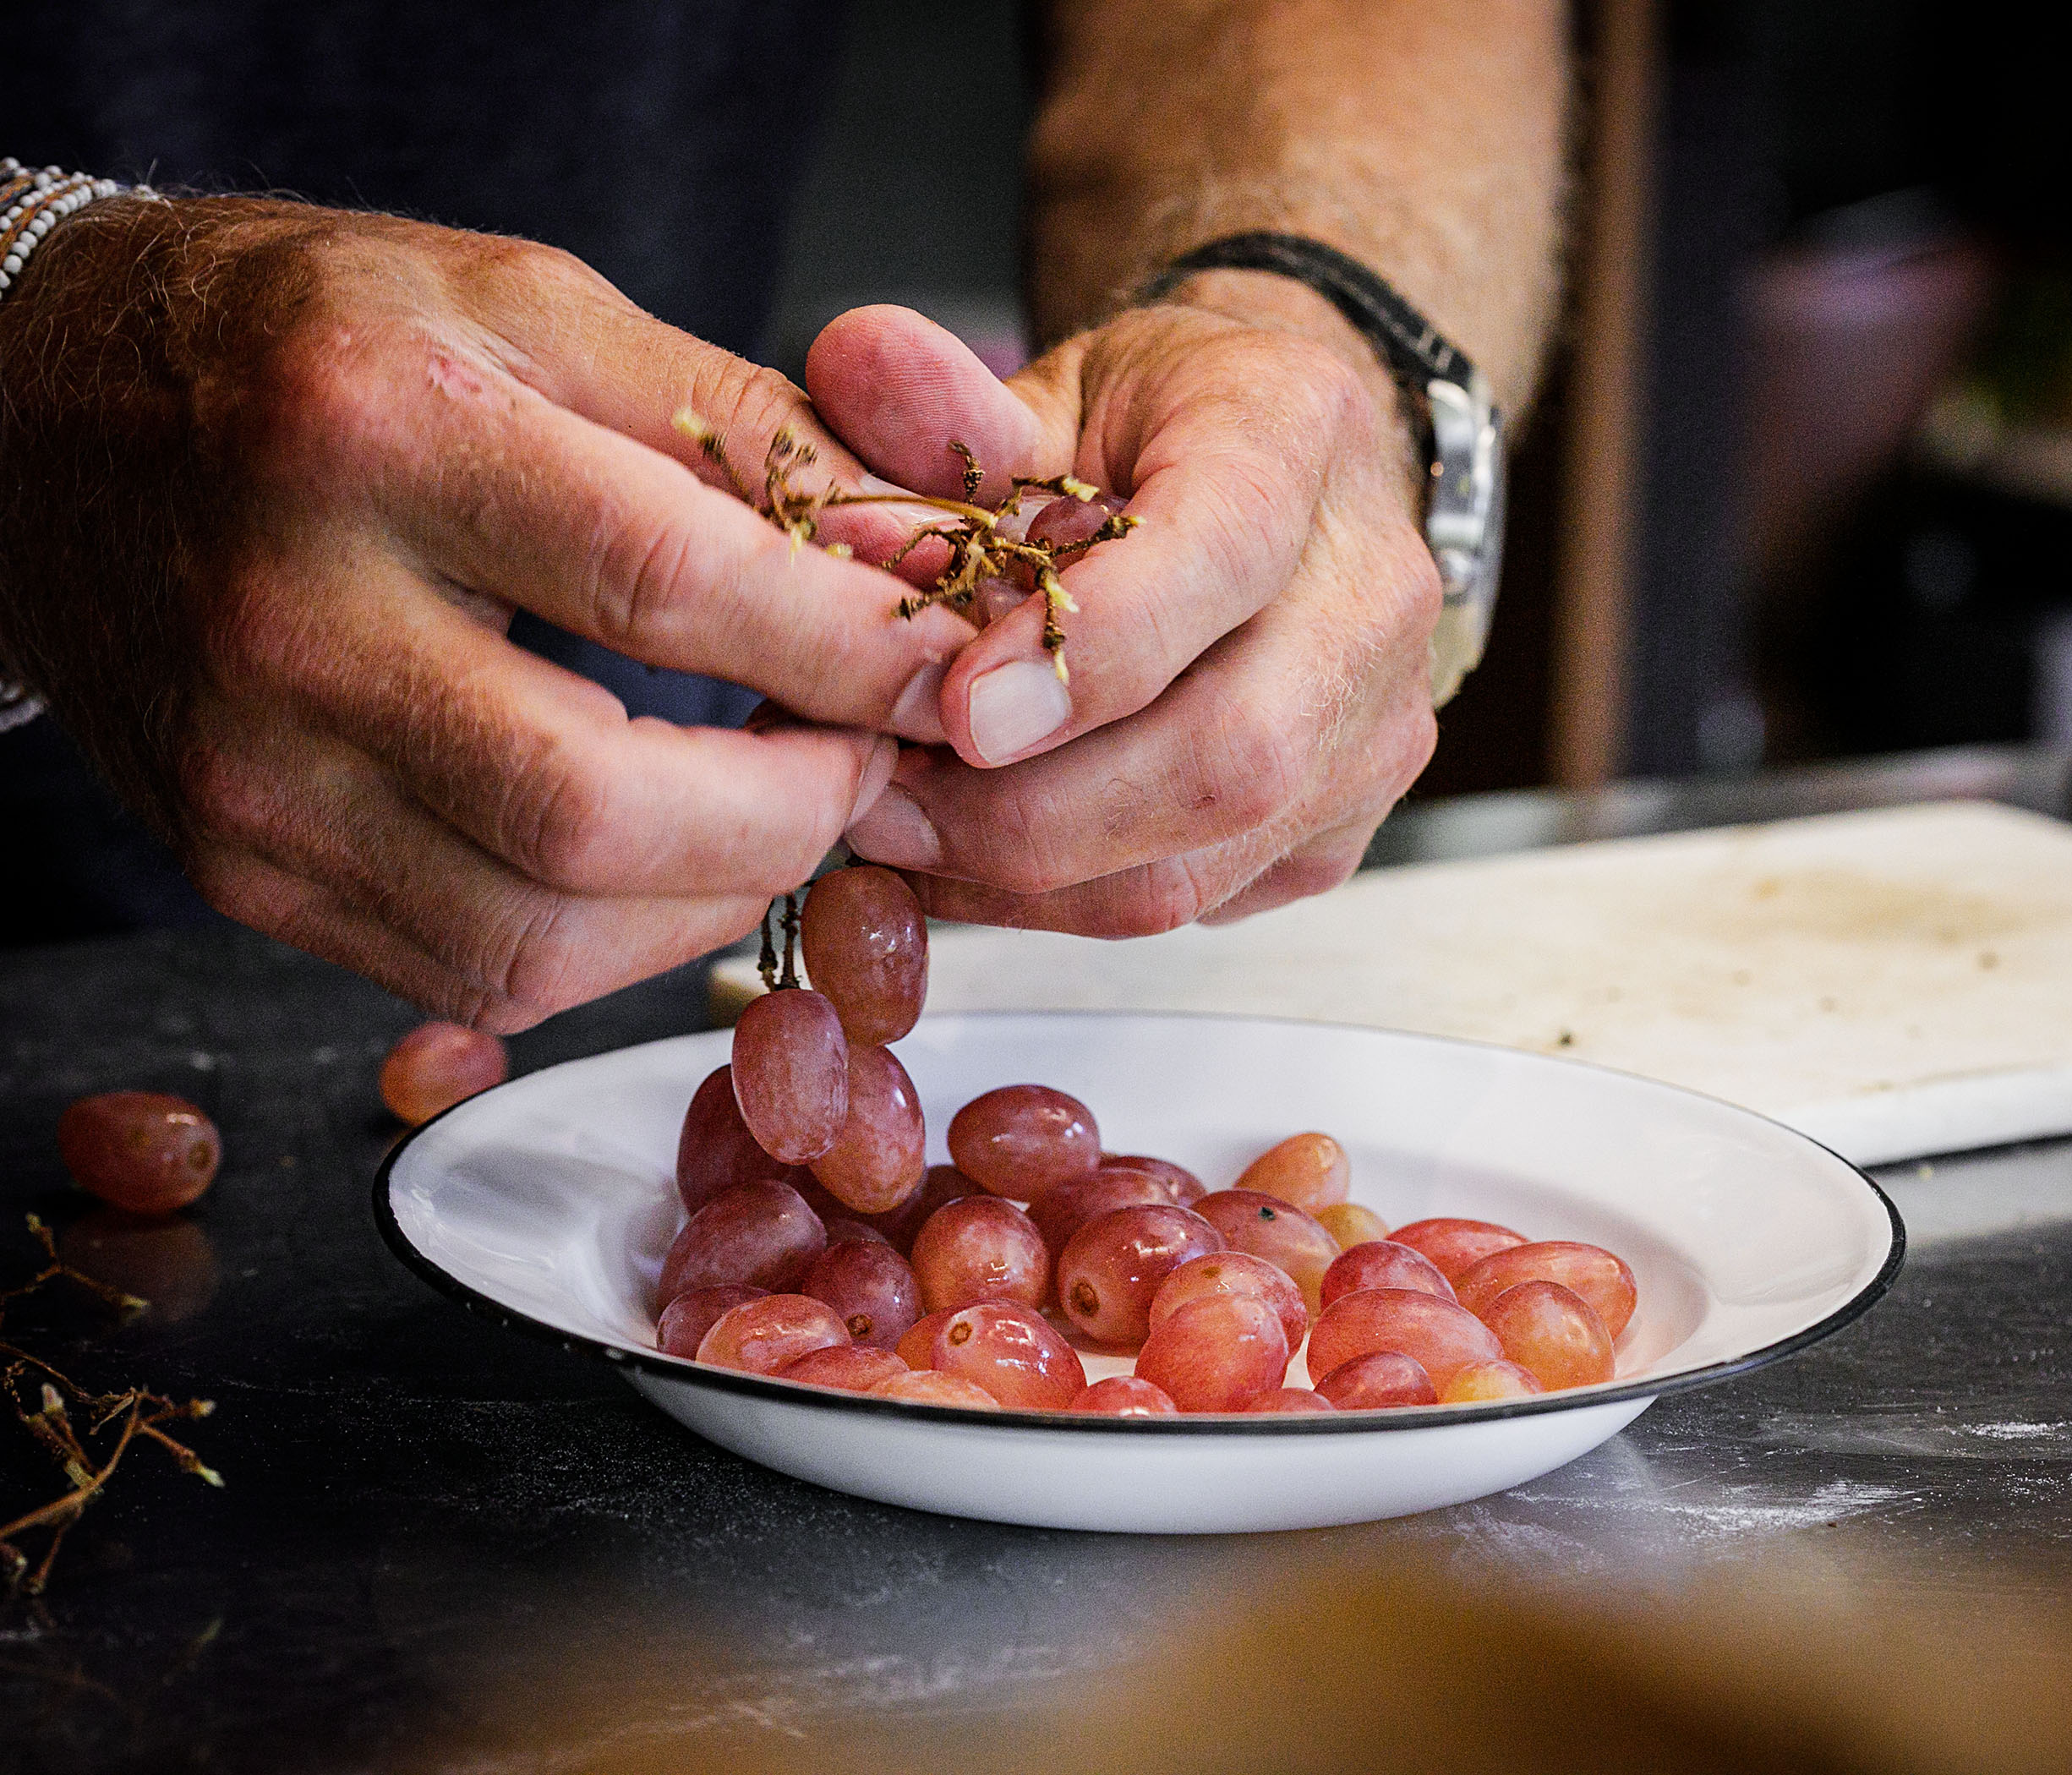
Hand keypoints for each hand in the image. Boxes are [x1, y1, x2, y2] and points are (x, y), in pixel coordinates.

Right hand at [0, 200, 975, 1028]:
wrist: (54, 419)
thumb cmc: (317, 348)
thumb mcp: (530, 306)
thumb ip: (739, 423)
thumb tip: (921, 548)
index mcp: (377, 432)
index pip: (668, 587)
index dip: (847, 652)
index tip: (951, 668)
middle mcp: (290, 620)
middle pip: (600, 812)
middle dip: (793, 813)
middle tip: (870, 759)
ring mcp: (252, 775)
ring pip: (543, 937)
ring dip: (718, 895)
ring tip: (785, 804)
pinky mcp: (240, 869)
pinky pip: (475, 973)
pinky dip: (614, 938)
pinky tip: (667, 855)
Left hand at [806, 282, 1441, 934]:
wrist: (1278, 478)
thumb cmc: (1152, 429)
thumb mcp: (1046, 380)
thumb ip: (943, 398)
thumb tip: (851, 370)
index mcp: (1297, 435)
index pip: (1221, 557)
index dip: (1086, 655)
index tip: (954, 711)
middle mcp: (1372, 594)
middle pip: (1225, 758)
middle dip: (1021, 813)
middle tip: (876, 802)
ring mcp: (1375, 727)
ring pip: (1194, 869)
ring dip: (1018, 878)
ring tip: (899, 829)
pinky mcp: (1340, 827)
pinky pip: (1188, 905)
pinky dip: (1055, 903)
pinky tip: (969, 853)